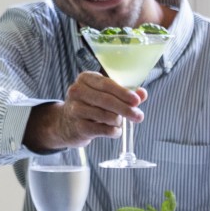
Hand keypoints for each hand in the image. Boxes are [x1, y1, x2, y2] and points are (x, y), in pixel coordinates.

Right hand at [30, 72, 145, 149]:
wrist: (67, 123)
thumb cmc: (91, 105)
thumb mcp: (105, 95)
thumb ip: (125, 94)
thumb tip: (142, 94)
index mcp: (86, 79)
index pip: (107, 84)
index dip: (123, 93)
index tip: (137, 101)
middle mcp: (77, 92)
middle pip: (107, 100)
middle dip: (126, 109)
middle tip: (139, 116)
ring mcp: (75, 109)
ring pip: (106, 116)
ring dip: (118, 121)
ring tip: (120, 122)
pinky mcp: (78, 127)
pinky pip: (102, 130)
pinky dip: (113, 131)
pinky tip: (115, 130)